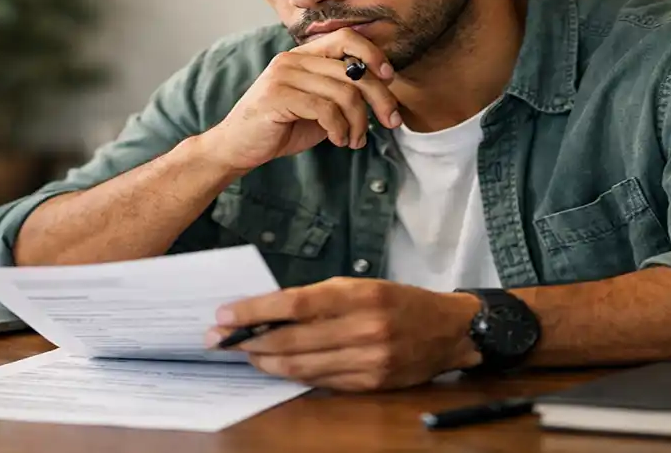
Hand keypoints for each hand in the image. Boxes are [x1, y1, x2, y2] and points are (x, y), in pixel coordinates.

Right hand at [198, 29, 403, 172]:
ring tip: (355, 140)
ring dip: (359, 123)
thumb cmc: (280, 127)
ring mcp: (283, 75)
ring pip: (344, 93)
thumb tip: (382, 91)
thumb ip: (341, 93)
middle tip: (392, 122)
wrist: (237, 147)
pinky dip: (340, 129)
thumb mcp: (317, 107)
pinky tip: (338, 141)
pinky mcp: (278, 96)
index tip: (390, 78)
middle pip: (353, 69)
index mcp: (302, 55)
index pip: (346, 37)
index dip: (373, 54)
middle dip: (380, 98)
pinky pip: (326, 110)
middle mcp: (292, 59)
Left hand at [206, 278, 481, 391]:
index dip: (254, 311)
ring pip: (301, 367)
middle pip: (291, 340)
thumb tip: (267, 311)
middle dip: (250, 342)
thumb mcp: (361, 286)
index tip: (225, 315)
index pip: (294, 305)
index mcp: (358, 295)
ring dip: (266, 362)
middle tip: (222, 340)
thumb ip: (317, 298)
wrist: (448, 329)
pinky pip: (321, 381)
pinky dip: (294, 375)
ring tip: (245, 354)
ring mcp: (368, 359)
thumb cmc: (399, 301)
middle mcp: (363, 329)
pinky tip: (277, 368)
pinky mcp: (371, 383)